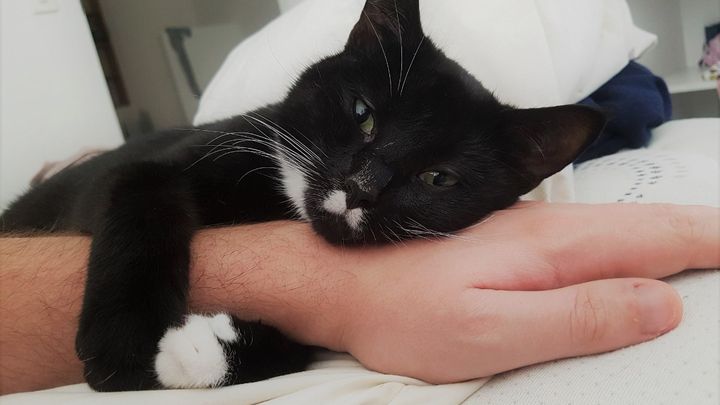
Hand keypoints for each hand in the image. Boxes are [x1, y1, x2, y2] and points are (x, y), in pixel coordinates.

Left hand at [339, 202, 719, 382]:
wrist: (342, 280)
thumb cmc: (404, 312)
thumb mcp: (490, 331)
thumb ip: (576, 317)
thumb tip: (660, 305)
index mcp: (553, 248)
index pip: (656, 238)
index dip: (711, 242)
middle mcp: (547, 229)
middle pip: (645, 226)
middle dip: (702, 235)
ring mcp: (529, 232)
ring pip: (619, 229)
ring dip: (671, 237)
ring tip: (707, 249)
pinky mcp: (512, 244)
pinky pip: (588, 239)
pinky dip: (629, 244)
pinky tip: (634, 255)